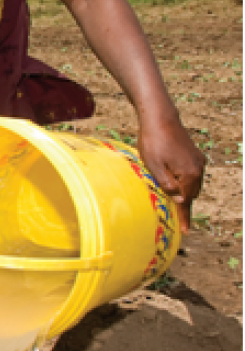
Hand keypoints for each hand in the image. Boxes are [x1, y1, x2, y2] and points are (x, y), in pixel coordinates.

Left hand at [137, 115, 205, 231]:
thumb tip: (180, 201)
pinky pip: (191, 174)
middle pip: (191, 194)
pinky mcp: (194, 154)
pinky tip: (173, 180)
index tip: (186, 232)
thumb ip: (168, 185)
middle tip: (175, 217)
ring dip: (184, 192)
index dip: (185, 217)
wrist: (160, 119)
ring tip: (172, 199)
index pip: (187, 202)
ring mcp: (198, 161)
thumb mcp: (154, 167)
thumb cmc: (153, 142)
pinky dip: (184, 182)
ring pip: (192, 184)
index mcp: (189, 174)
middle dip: (183, 205)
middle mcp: (198, 168)